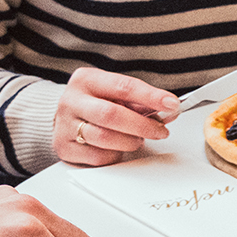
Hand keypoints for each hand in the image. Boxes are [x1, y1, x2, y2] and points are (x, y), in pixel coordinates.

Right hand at [54, 67, 178, 166]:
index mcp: (86, 80)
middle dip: (143, 125)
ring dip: (131, 141)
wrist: (65, 118)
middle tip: (161, 131)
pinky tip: (119, 147)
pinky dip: (116, 154)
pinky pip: (99, 156)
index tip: (171, 104)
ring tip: (139, 139)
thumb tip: (169, 109)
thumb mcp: (114, 94)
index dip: (151, 97)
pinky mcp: (64, 148)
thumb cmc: (95, 104)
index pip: (123, 87)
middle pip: (112, 115)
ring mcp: (65, 125)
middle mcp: (71, 101)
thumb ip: (140, 101)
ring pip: (105, 138)